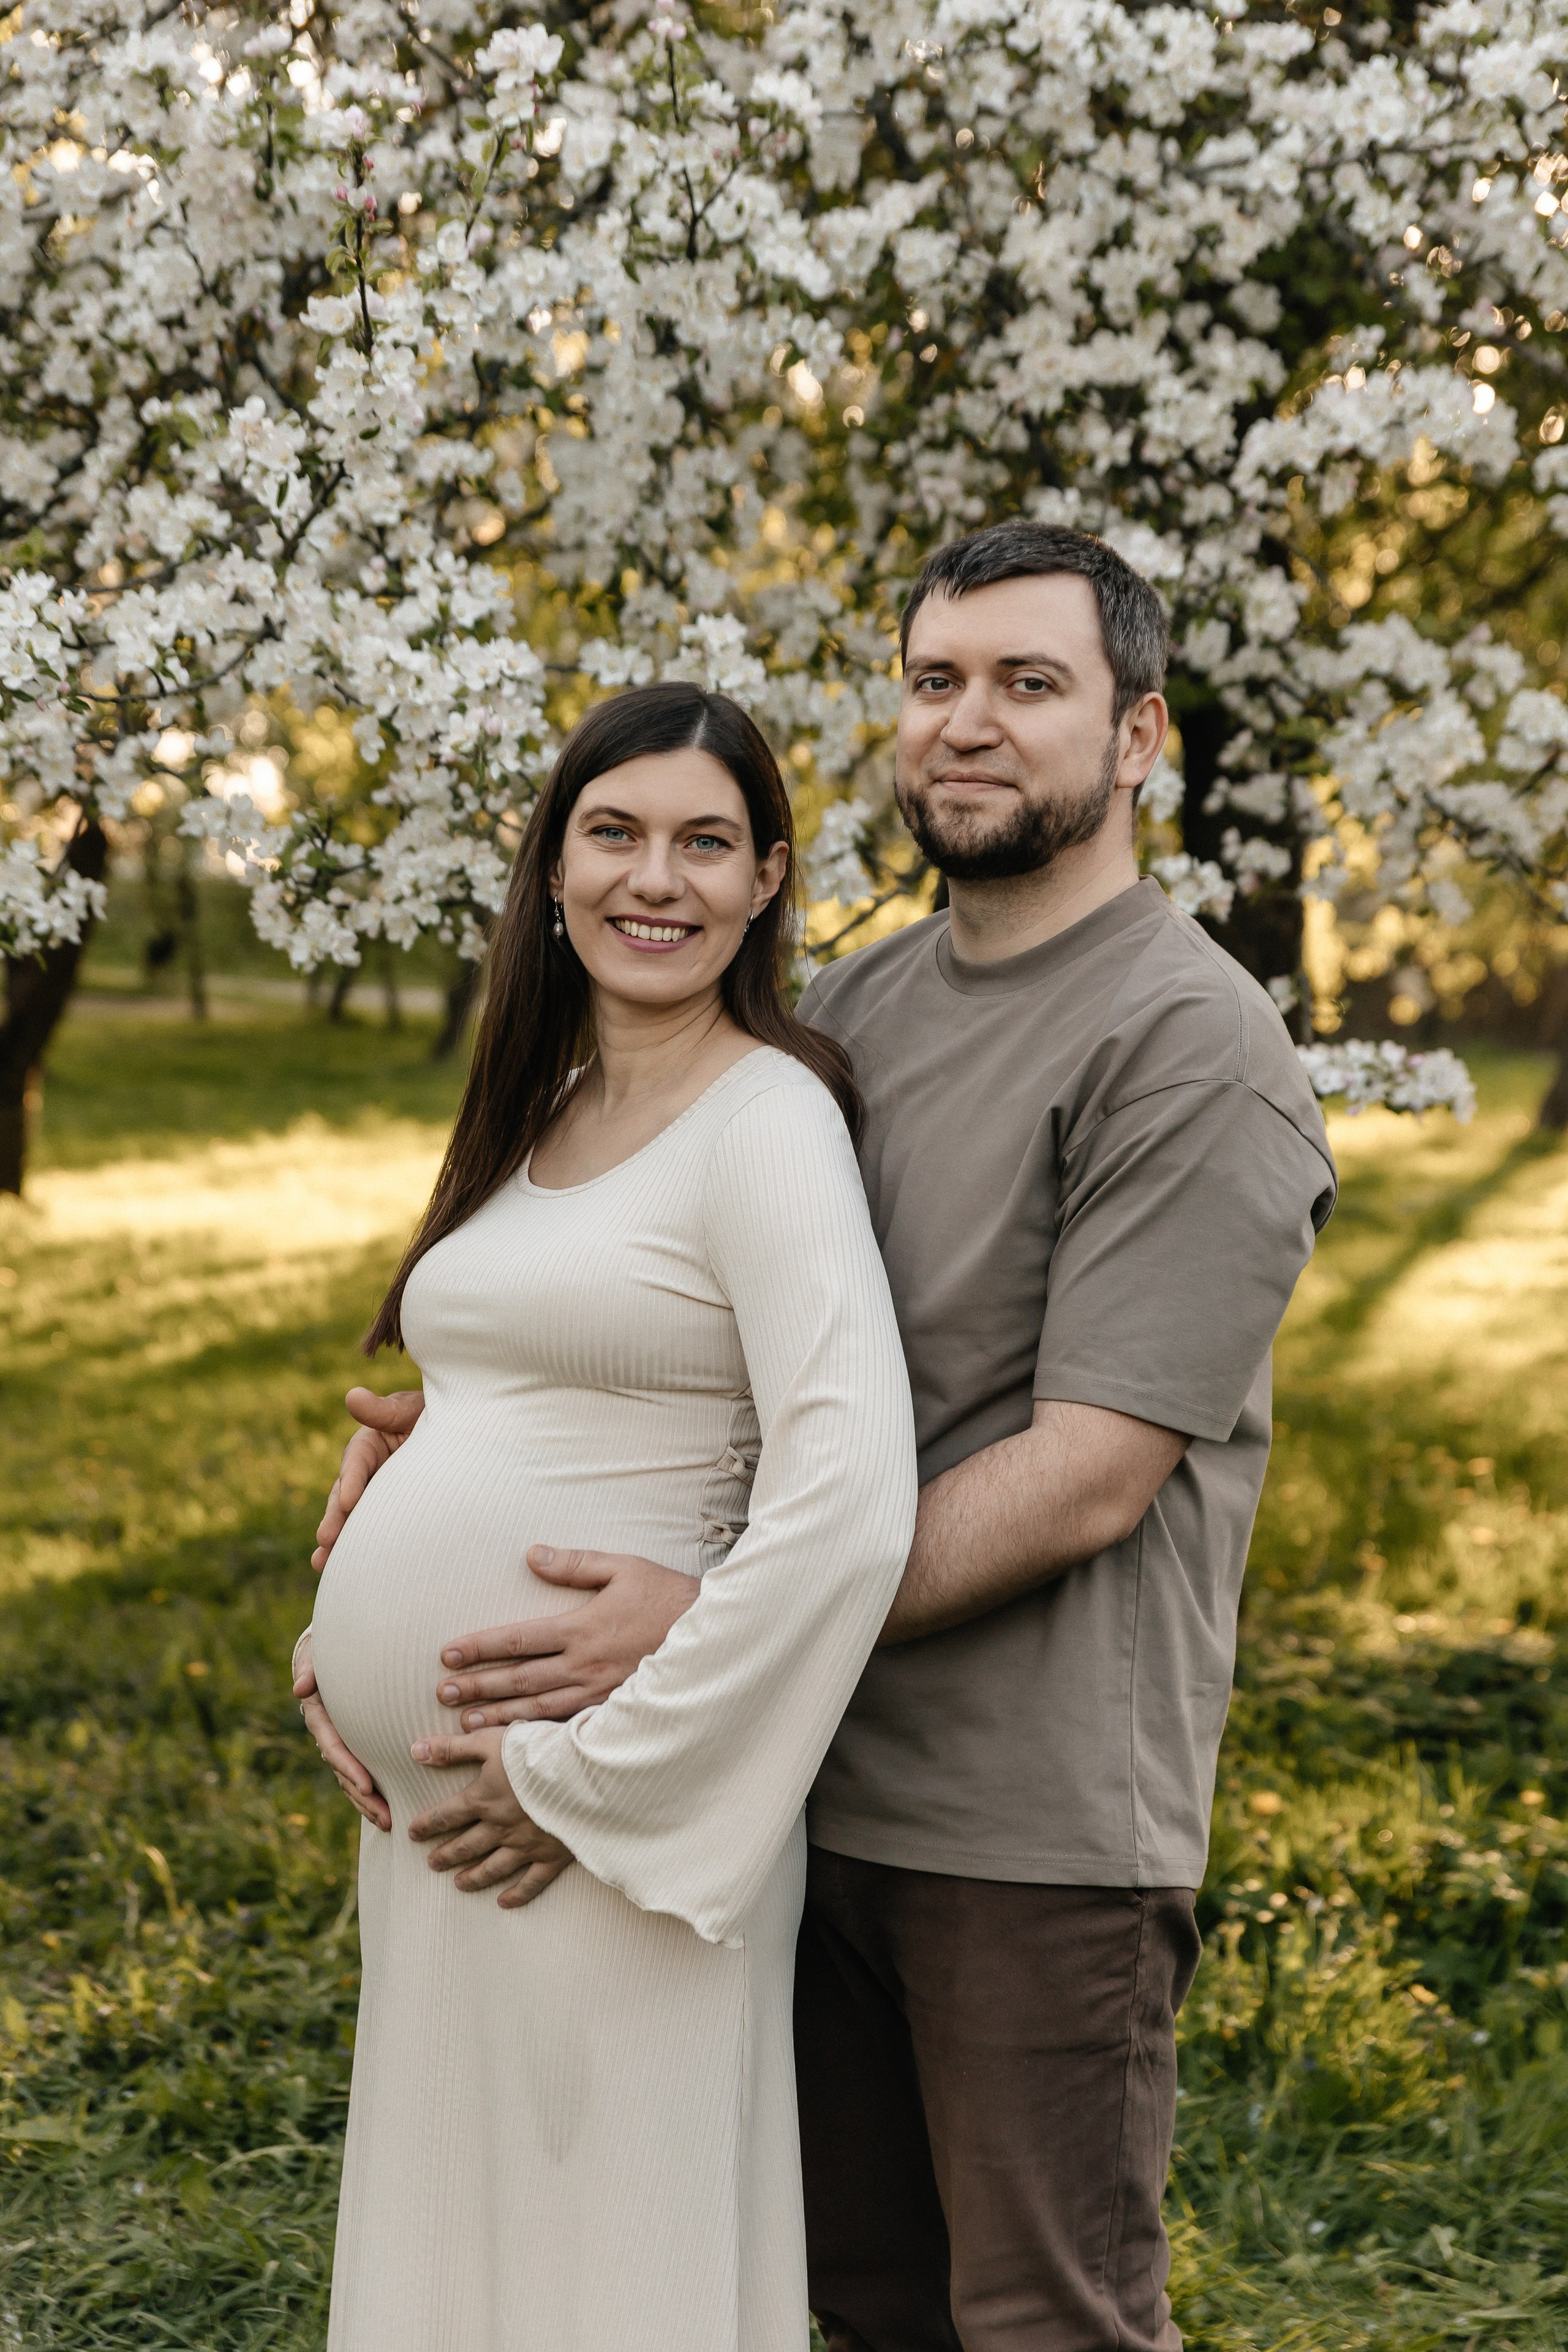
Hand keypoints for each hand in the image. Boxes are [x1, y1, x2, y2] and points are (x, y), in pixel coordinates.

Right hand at [293, 1631, 390, 1832]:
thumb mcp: (313, 1652)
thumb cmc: (324, 1648)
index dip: (348, 1767)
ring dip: (369, 1802)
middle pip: (344, 1771)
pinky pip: (361, 1770)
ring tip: (391, 1822)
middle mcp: (329, 1732)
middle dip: (363, 1796)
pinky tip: (391, 1808)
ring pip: (351, 1778)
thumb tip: (301, 1687)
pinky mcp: (355, 1743)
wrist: (331, 1648)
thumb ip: (307, 1667)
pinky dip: (372, 1791)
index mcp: (319, 1714)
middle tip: (387, 1816)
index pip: (334, 1745)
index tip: (367, 1785)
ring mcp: (341, 1740)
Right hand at [312, 1386, 424, 1571]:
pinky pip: (372, 1532)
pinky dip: (358, 1550)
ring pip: (353, 1518)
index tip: (349, 1500)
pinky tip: (341, 1572)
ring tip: (322, 1563)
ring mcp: (377, 1495)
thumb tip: (352, 1396)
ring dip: (337, 1541)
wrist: (468, 1435)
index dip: (352, 1479)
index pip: (358, 1459)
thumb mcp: (415, 1408)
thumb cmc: (442, 1414)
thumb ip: (385, 1409)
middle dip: (336, 1518)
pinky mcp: (389, 1515)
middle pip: (347, 1494)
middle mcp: (368, 1471)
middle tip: (326, 1539)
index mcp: (372, 1441)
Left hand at [408, 1728, 573, 1908]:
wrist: (584, 1774)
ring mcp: (526, 1846)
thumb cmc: (538, 1751)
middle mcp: (500, 1828)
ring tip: (458, 1884)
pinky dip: (517, 1895)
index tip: (413, 1833)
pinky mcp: (552, 1856)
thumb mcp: (491, 1741)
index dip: (428, 1824)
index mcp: (484, 1799)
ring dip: (473, 1876)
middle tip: (432, 1864)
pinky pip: (531, 1882)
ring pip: (493, 1867)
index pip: (447, 1815)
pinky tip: (503, 1902)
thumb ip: (453, 1748)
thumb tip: (415, 1750)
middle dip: (446, 1854)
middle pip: (466, 1845)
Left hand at [435, 1546, 699, 1729]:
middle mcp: (584, 1665)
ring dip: (499, 1716)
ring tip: (467, 1723)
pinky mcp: (612, 1711)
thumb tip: (531, 1555)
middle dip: (478, 1686)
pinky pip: (567, 1727)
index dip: (480, 1647)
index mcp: (582, 1627)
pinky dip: (537, 1735)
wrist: (713, 1639)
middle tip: (443, 1692)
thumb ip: (576, 1564)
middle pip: (520, 1678)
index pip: (518, 1639)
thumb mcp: (624, 1568)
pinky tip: (517, 1743)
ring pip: (538, 1709)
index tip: (448, 1654)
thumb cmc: (668, 1597)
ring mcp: (598, 1693)